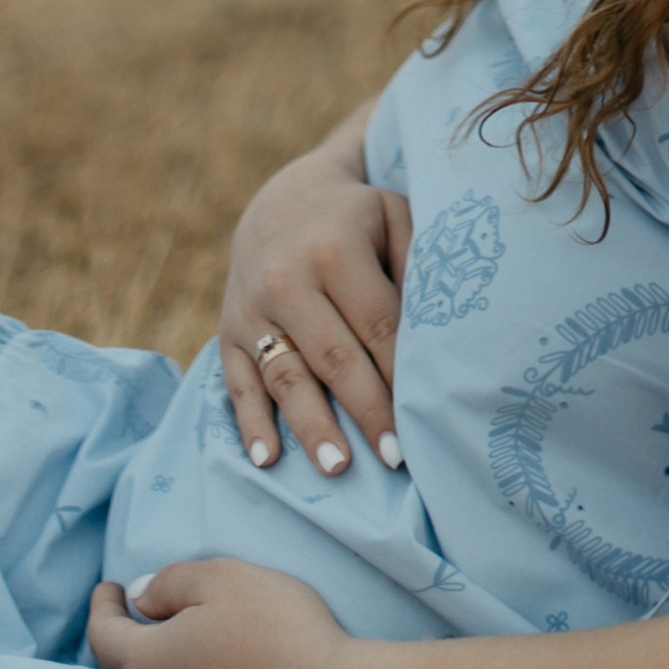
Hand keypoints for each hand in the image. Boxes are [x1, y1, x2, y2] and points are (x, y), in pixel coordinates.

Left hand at [87, 560, 357, 668]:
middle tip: (131, 606)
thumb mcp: (220, 578)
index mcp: (147, 660)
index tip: (109, 585)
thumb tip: (140, 599)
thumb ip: (169, 582)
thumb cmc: (272, 625)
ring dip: (151, 653)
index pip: (103, 635)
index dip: (101, 606)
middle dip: (120, 632)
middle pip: (122, 664)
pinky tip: (199, 656)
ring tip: (165, 628)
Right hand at [218, 121, 413, 478]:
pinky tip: (267, 460)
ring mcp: (250, 309)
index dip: (400, 373)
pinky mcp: (228, 332)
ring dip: (310, 426)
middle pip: (332, 356)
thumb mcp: (394, 217)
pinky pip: (238, 383)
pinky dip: (251, 423)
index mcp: (335, 251)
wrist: (282, 200)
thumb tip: (440, 334)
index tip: (423, 418)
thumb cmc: (357, 220)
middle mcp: (286, 280)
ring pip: (284, 376)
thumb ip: (418, 265)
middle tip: (394, 458)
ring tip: (337, 468)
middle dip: (365, 410)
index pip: (377, 324)